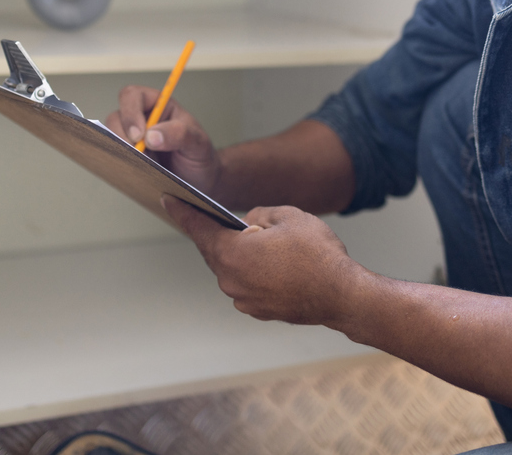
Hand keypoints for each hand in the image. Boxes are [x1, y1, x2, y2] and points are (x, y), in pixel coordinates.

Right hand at [105, 85, 222, 196]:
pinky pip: (114, 156)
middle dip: (122, 134)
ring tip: (141, 164)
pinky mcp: (128, 157)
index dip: (131, 112)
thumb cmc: (200, 156)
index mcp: (159, 106)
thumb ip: (179, 134)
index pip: (133, 96)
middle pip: (116, 116)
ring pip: (111, 137)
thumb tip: (151, 136)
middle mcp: (142, 119)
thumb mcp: (198, 143)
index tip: (139, 135)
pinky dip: (119, 162)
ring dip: (121, 150)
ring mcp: (132, 139)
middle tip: (136, 153)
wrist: (201, 181)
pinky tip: (134, 171)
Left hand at [162, 196, 366, 325]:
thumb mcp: (289, 216)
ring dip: (239, 254)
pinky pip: (246, 284)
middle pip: (214, 251)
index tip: (168, 201)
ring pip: (231, 268)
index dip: (182, 212)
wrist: (343, 295)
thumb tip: (249, 223)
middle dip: (216, 233)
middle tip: (217, 217)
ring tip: (260, 241)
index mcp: (232, 254)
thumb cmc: (318, 255)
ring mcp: (244, 299)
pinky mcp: (258, 310)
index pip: (199, 228)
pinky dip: (251, 272)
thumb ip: (260, 214)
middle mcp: (231, 280)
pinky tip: (271, 263)